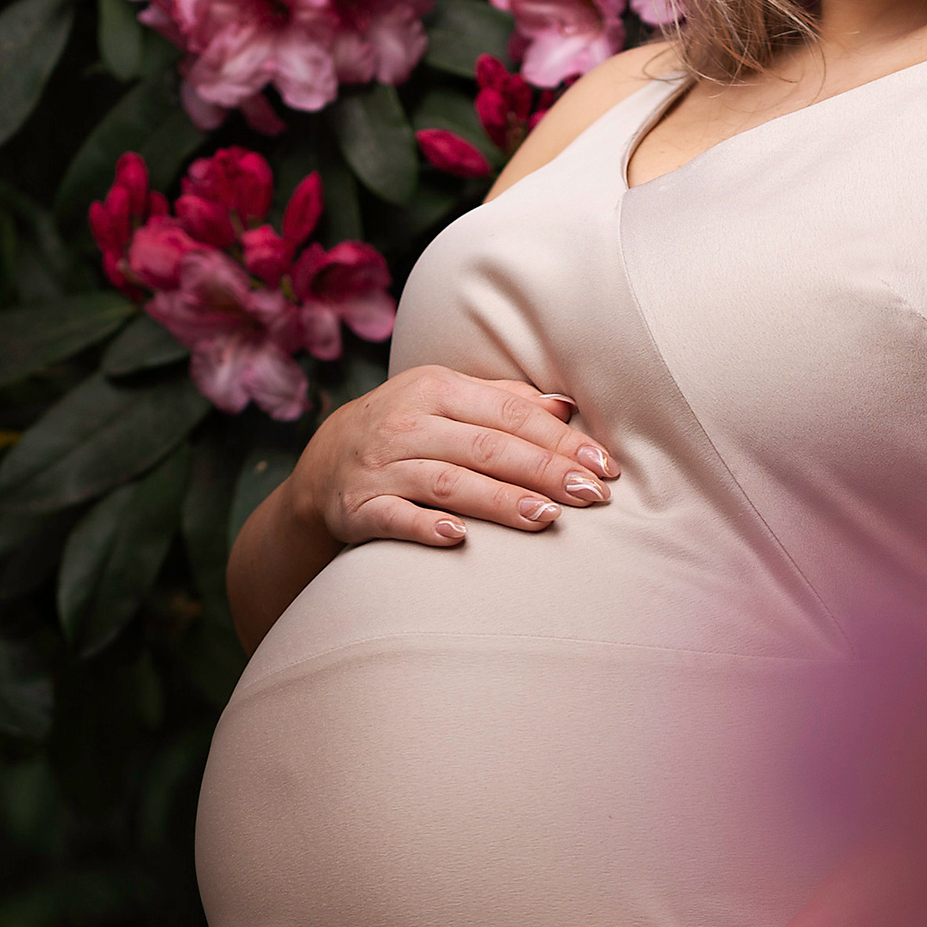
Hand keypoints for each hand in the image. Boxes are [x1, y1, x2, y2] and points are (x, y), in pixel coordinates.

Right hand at [295, 364, 616, 550]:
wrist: (323, 463)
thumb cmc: (409, 427)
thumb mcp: (448, 399)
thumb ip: (505, 401)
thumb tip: (568, 406)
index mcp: (437, 389)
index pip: (511, 414)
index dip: (560, 439)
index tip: (603, 466)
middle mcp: (407, 423)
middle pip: (487, 447)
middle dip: (544, 471)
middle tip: (591, 495)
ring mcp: (381, 467)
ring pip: (449, 482)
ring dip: (499, 500)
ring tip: (546, 517)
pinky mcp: (357, 508)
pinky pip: (393, 517)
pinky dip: (423, 526)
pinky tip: (456, 537)